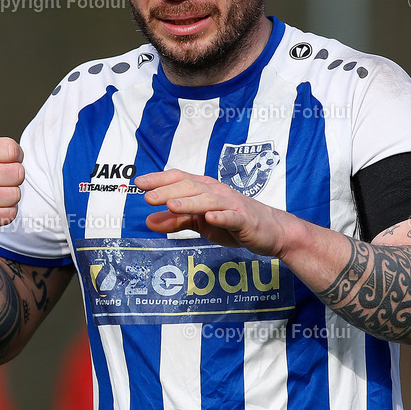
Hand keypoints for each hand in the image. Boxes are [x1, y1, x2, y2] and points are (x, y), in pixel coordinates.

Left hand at [136, 169, 295, 256]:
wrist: (271, 231)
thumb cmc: (234, 223)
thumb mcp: (201, 223)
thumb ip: (176, 221)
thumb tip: (148, 220)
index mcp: (205, 189)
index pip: (180, 178)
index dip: (159, 179)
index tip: (139, 183)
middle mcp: (217, 192)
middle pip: (190, 187)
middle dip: (168, 191)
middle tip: (147, 197)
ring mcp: (232, 205)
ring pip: (208, 201)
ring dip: (189, 202)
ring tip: (171, 205)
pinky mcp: (245, 220)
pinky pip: (232, 217)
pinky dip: (221, 217)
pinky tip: (209, 218)